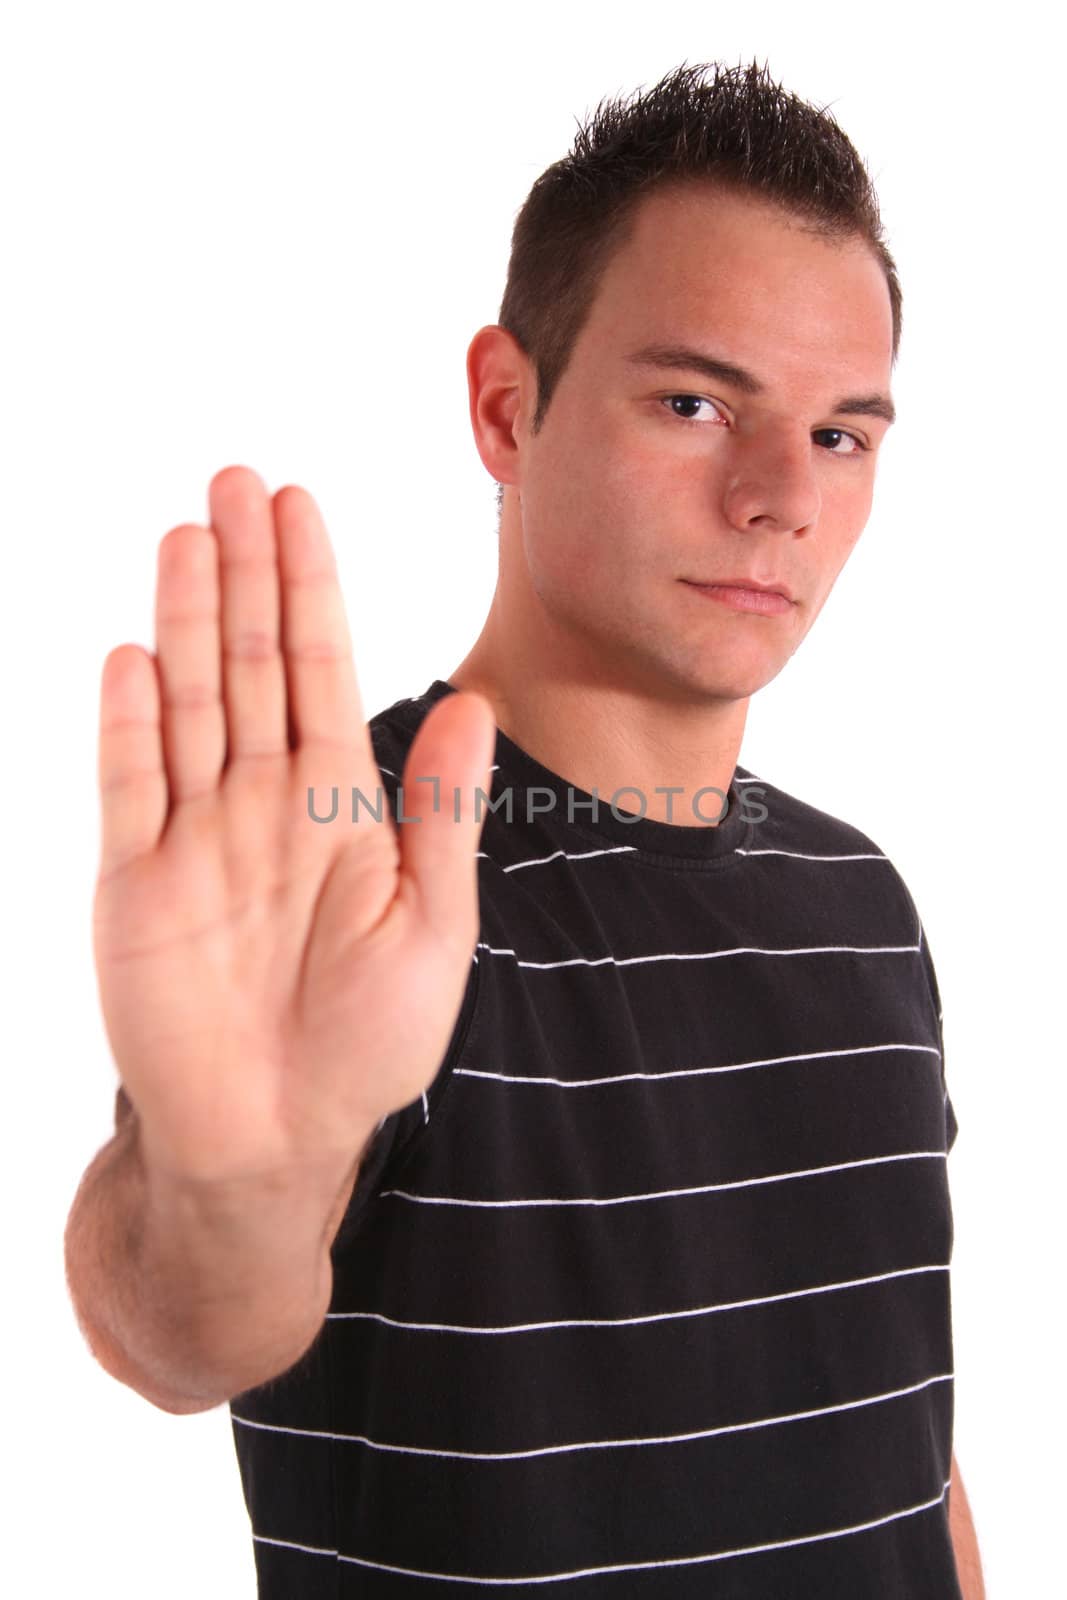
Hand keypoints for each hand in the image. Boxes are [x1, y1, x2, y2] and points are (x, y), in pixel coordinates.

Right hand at [92, 465, 494, 1188]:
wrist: (278, 1135)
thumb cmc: (369, 1041)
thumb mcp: (431, 926)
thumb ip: (444, 814)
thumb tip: (479, 704)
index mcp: (339, 805)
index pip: (322, 669)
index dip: (311, 586)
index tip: (299, 506)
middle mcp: (263, 802)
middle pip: (252, 664)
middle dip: (245, 573)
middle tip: (234, 481)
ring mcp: (195, 836)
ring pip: (191, 702)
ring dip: (189, 619)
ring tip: (187, 535)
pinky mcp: (136, 882)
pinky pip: (131, 784)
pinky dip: (130, 721)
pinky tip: (136, 654)